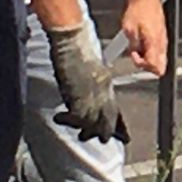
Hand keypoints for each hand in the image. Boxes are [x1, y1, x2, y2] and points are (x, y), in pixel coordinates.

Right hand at [45, 16, 128, 143]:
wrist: (72, 42)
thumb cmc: (79, 52)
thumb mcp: (93, 71)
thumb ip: (96, 87)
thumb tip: (93, 102)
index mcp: (107, 84)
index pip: (115, 110)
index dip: (116, 124)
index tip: (120, 135)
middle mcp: (102, 91)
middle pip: (106, 119)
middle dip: (104, 132)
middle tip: (101, 139)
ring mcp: (91, 94)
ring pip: (93, 121)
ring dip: (87, 130)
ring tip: (83, 135)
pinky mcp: (78, 94)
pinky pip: (77, 116)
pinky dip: (68, 120)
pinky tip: (60, 118)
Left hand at [121, 0, 168, 77]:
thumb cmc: (139, 10)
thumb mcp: (129, 30)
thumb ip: (133, 46)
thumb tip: (135, 54)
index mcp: (154, 43)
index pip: (155, 66)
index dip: (142, 65)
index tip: (133, 56)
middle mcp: (162, 42)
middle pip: (161, 66)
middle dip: (147, 65)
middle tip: (136, 56)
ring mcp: (163, 39)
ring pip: (160, 59)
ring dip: (148, 57)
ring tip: (138, 48)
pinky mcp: (162, 35)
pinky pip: (159, 50)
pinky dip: (150, 51)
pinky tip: (142, 43)